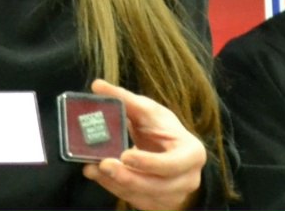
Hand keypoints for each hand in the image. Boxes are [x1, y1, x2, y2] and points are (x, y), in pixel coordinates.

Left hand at [82, 79, 204, 210]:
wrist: (169, 151)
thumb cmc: (160, 128)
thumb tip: (97, 85)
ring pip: (144, 196)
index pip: (173, 164)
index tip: (125, 155)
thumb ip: (124, 99)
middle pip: (158, 186)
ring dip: (116, 184)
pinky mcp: (159, 204)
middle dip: (128, 178)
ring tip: (92, 169)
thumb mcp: (147, 111)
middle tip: (102, 165)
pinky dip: (115, 189)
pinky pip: (136, 201)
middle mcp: (188, 179)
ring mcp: (175, 196)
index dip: (149, 162)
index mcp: (192, 153)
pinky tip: (98, 176)